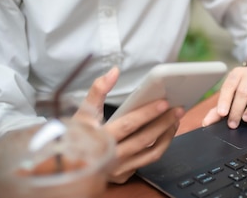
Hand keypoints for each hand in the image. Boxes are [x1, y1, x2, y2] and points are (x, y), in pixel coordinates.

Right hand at [76, 67, 184, 183]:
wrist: (68, 163)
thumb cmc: (78, 133)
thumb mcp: (84, 111)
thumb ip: (98, 89)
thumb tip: (114, 71)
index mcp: (100, 140)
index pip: (129, 125)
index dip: (147, 113)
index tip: (164, 102)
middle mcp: (110, 158)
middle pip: (144, 139)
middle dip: (164, 123)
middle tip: (178, 109)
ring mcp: (118, 169)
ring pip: (150, 153)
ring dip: (167, 136)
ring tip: (175, 120)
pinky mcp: (124, 176)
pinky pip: (147, 161)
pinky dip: (160, 146)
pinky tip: (166, 133)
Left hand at [202, 61, 246, 128]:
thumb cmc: (243, 86)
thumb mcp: (230, 93)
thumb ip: (218, 109)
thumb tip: (207, 122)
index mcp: (236, 74)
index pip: (229, 86)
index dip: (225, 100)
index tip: (222, 113)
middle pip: (244, 91)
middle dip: (237, 109)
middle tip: (233, 123)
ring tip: (246, 118)